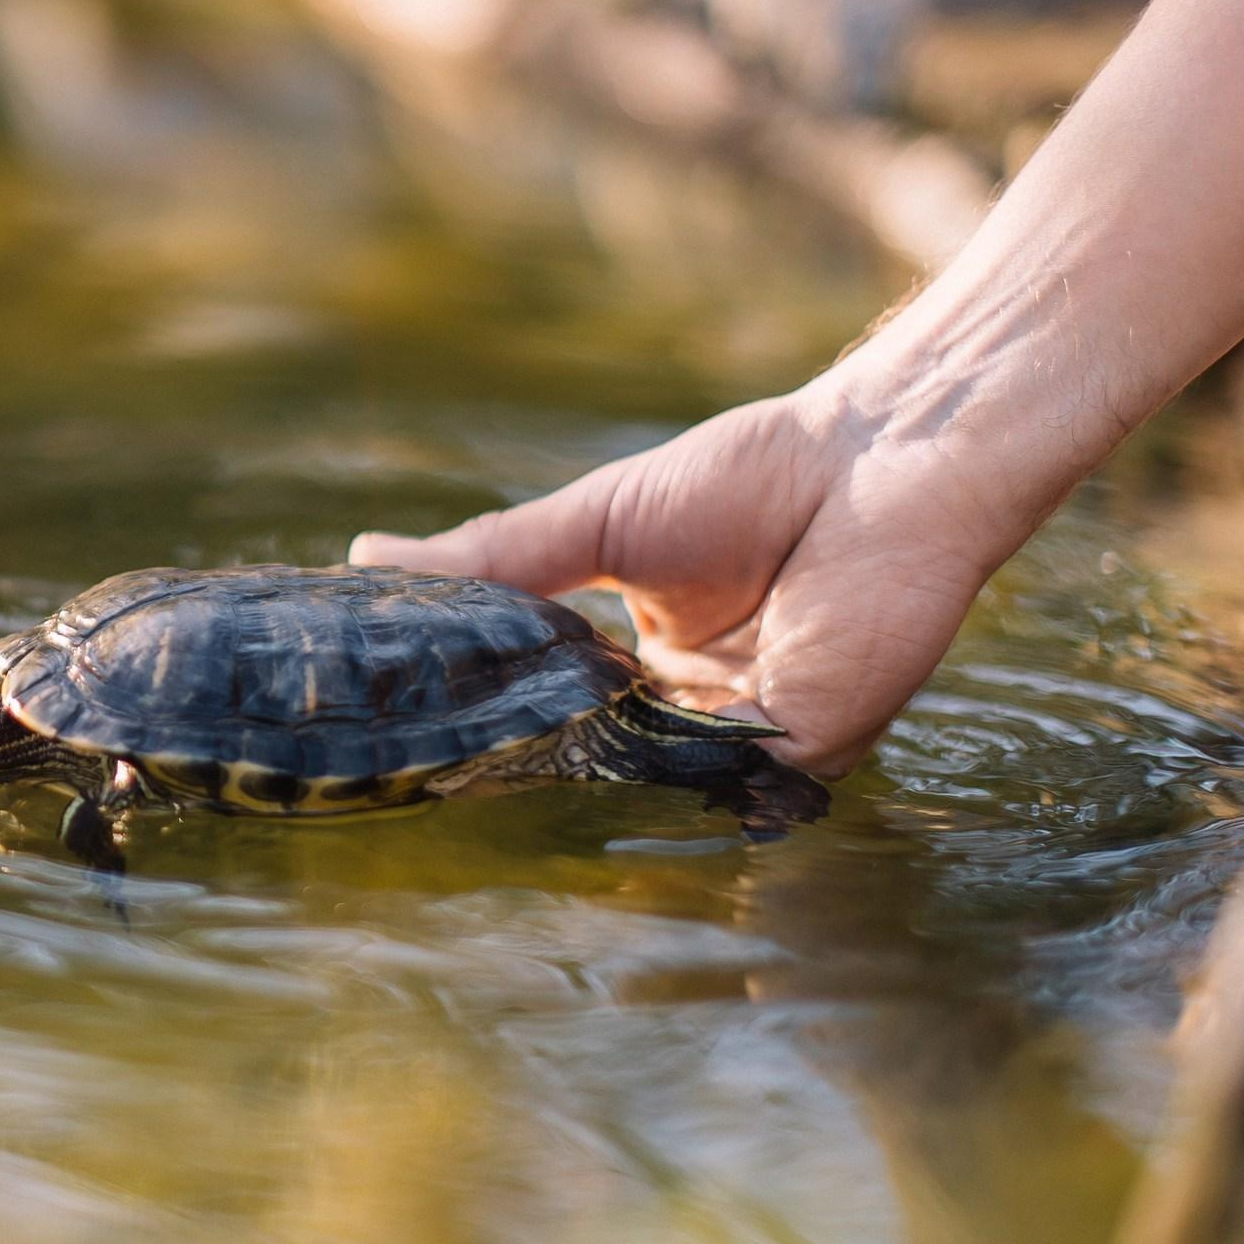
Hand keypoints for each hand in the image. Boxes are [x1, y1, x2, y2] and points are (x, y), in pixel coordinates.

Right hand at [350, 381, 1036, 776]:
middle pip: (594, 760)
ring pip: (648, 782)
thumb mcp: (595, 521)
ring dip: (583, 773)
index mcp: (642, 665)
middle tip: (428, 768)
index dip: (491, 724)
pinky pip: (722, 782)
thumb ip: (494, 556)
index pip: (555, 715)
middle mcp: (692, 711)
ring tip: (493, 758)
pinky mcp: (804, 747)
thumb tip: (363, 559)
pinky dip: (663, 770)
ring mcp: (747, 738)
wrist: (880, 461)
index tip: (406, 732)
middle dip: (524, 763)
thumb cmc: (751, 476)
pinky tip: (595, 750)